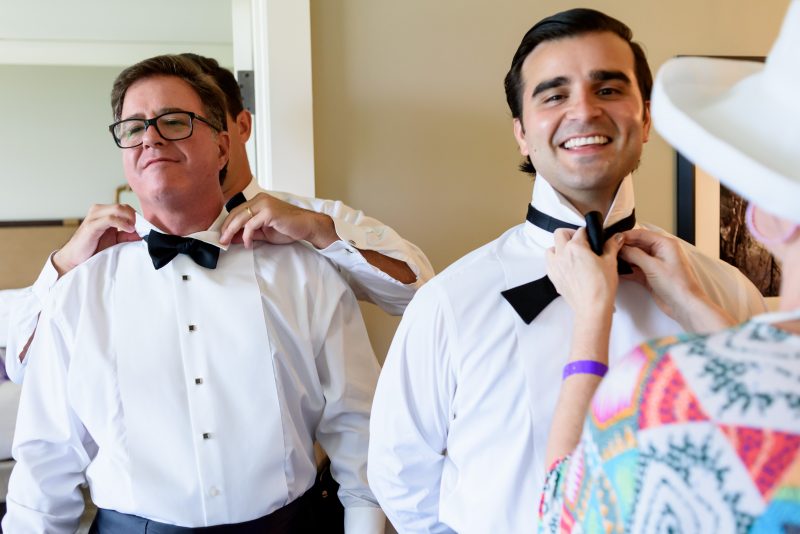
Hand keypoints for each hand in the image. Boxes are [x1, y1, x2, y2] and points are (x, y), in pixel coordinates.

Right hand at [52, 204, 139, 276]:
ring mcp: (93, 217)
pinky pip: (110, 219)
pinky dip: (122, 223)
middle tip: (142, 228)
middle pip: (122, 206)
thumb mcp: (115, 240)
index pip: (124, 207)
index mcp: (104, 212)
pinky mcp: (91, 226)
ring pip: (117, 209)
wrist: (75, 259)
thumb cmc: (93, 248)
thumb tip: (143, 233)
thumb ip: (127, 235)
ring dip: (130, 218)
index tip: (145, 226)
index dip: (136, 216)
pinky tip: (129, 229)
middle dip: (135, 216)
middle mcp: (98, 211)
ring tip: (136, 229)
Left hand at [219, 193, 337, 248]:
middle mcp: (260, 199)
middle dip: (226, 228)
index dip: (227, 224)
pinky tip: (248, 244)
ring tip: (228, 243)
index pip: (237, 211)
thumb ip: (249, 233)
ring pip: (241, 218)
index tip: (221, 236)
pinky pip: (251, 225)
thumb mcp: (264, 232)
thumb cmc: (289, 228)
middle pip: (236, 213)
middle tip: (220, 241)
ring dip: (232, 232)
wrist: (307, 226)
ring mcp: (264, 204)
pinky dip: (247, 236)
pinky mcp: (269, 212)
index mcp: (258, 201)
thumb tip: (233, 238)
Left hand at [546, 227, 623, 320]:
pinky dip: (556, 261)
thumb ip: (611, 246)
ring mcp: (555, 266)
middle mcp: (561, 254)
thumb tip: (616, 237)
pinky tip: (567, 267)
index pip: (580, 231)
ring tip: (571, 254)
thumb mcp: (610, 262)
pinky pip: (549, 264)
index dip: (588, 233)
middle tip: (581, 242)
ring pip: (551, 249)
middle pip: (560, 234)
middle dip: (570, 234)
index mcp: (575, 247)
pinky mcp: (553, 278)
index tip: (593, 238)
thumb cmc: (601, 286)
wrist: (591, 307)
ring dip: (559, 247)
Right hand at [620, 229, 734, 330]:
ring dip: (624, 259)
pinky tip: (618, 271)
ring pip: (635, 257)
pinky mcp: (651, 275)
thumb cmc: (677, 285)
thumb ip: (634, 255)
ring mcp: (655, 264)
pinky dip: (628, 270)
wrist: (684, 305)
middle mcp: (660, 252)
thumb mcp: (653, 266)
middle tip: (609, 250)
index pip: (641, 234)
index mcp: (665, 244)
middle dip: (624, 247)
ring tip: (611, 260)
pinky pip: (636, 269)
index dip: (626, 235)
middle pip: (637, 245)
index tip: (613, 238)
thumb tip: (621, 248)